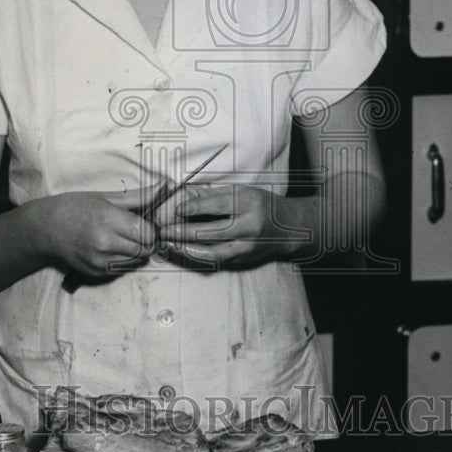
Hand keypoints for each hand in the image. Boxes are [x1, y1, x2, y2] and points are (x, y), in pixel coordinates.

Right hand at [31, 189, 157, 277]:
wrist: (45, 229)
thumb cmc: (75, 208)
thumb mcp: (105, 197)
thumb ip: (138, 197)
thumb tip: (164, 188)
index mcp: (107, 219)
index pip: (146, 232)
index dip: (150, 228)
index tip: (144, 222)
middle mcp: (104, 243)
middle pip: (144, 249)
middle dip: (145, 240)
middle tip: (135, 231)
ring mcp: (99, 261)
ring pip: (136, 261)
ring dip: (135, 251)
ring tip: (121, 238)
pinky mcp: (96, 272)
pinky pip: (122, 268)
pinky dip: (123, 259)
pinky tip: (110, 247)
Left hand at [155, 185, 306, 269]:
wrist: (289, 228)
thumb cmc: (260, 204)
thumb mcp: (241, 191)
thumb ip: (213, 195)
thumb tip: (182, 195)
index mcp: (248, 202)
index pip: (215, 206)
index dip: (192, 208)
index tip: (174, 209)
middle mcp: (248, 226)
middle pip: (209, 231)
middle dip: (181, 231)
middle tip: (162, 229)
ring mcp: (247, 246)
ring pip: (211, 251)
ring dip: (186, 248)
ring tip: (168, 243)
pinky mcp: (244, 259)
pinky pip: (217, 259)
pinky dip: (198, 255)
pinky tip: (183, 250)